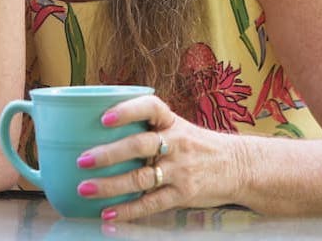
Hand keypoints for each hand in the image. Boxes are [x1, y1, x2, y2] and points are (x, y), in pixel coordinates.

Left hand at [73, 94, 240, 221]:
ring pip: (141, 178)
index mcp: (172, 122)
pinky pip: (152, 203)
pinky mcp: (184, 194)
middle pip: (140, 146)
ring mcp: (181, 170)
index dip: (126, 110)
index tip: (103, 118)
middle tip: (82, 159)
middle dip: (109, 154)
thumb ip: (148, 128)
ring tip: (85, 188)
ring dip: (110, 185)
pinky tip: (108, 214)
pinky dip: (128, 210)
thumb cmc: (198, 145)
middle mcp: (177, 143)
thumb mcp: (178, 127)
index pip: (150, 107)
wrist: (239, 166)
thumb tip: (100, 130)